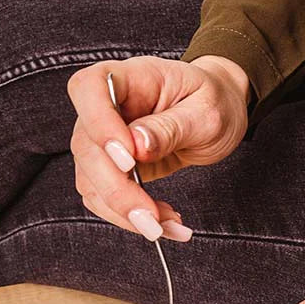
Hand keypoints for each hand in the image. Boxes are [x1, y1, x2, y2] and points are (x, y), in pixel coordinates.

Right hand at [67, 54, 249, 240]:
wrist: (216, 112)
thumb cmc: (213, 101)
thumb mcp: (206, 111)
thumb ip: (172, 127)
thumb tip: (138, 145)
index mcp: (130, 78)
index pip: (89, 89)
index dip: (99, 125)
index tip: (128, 159)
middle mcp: (107, 107)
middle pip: (87, 148)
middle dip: (118, 191)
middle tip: (152, 219)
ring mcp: (103, 140)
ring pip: (91, 182)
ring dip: (125, 213)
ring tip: (168, 225)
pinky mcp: (110, 169)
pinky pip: (104, 198)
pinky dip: (130, 218)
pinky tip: (164, 223)